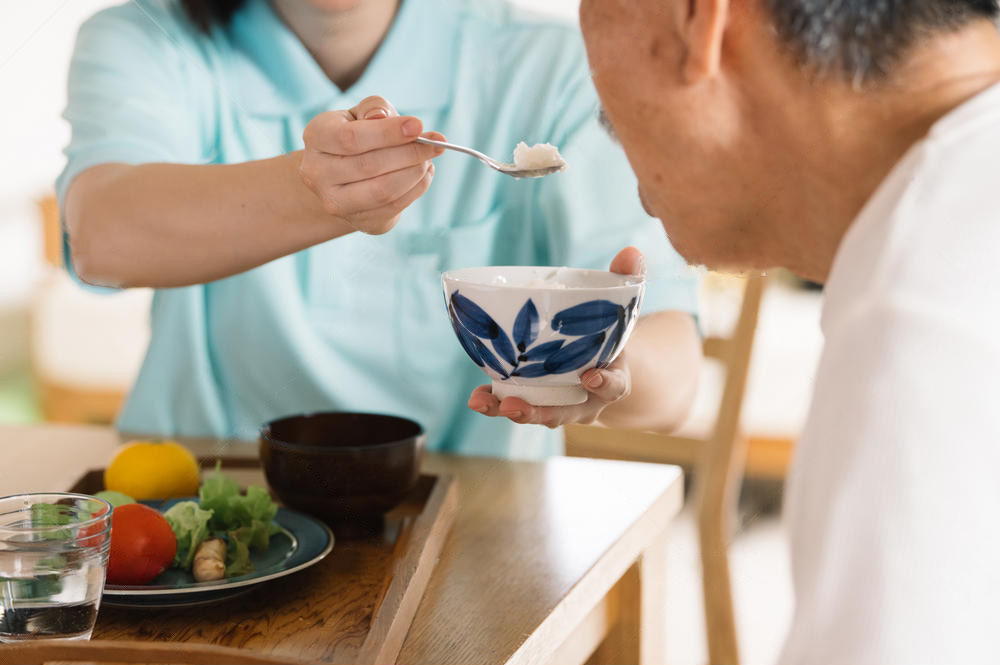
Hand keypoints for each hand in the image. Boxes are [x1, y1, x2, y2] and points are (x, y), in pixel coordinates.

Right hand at [298, 96, 444, 234]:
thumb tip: (384, 117)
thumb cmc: (357, 135)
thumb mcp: (362, 113)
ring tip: (429, 157)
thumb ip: (374, 108)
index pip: (351, 138)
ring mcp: (335, 202)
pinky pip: (395, 207)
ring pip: (383, 191)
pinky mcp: (360, 222)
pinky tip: (423, 173)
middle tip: (436, 143)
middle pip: (370, 166)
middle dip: (410, 153)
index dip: (388, 133)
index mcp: (316, 136)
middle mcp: (317, 173)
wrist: (343, 176)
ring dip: (415, 173)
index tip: (419, 126)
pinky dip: (417, 188)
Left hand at [467, 247, 645, 427]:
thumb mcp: (621, 304)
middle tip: (515, 406)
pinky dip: (494, 402)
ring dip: (510, 409)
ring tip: (481, 402)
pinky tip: (476, 397)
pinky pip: (514, 405)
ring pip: (536, 413)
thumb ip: (627, 278)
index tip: (591, 377)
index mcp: (612, 378)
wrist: (596, 353)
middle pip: (564, 412)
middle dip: (540, 412)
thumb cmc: (607, 327)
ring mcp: (557, 403)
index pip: (614, 387)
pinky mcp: (533, 399)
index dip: (605, 384)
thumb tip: (632, 251)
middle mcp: (584, 399)